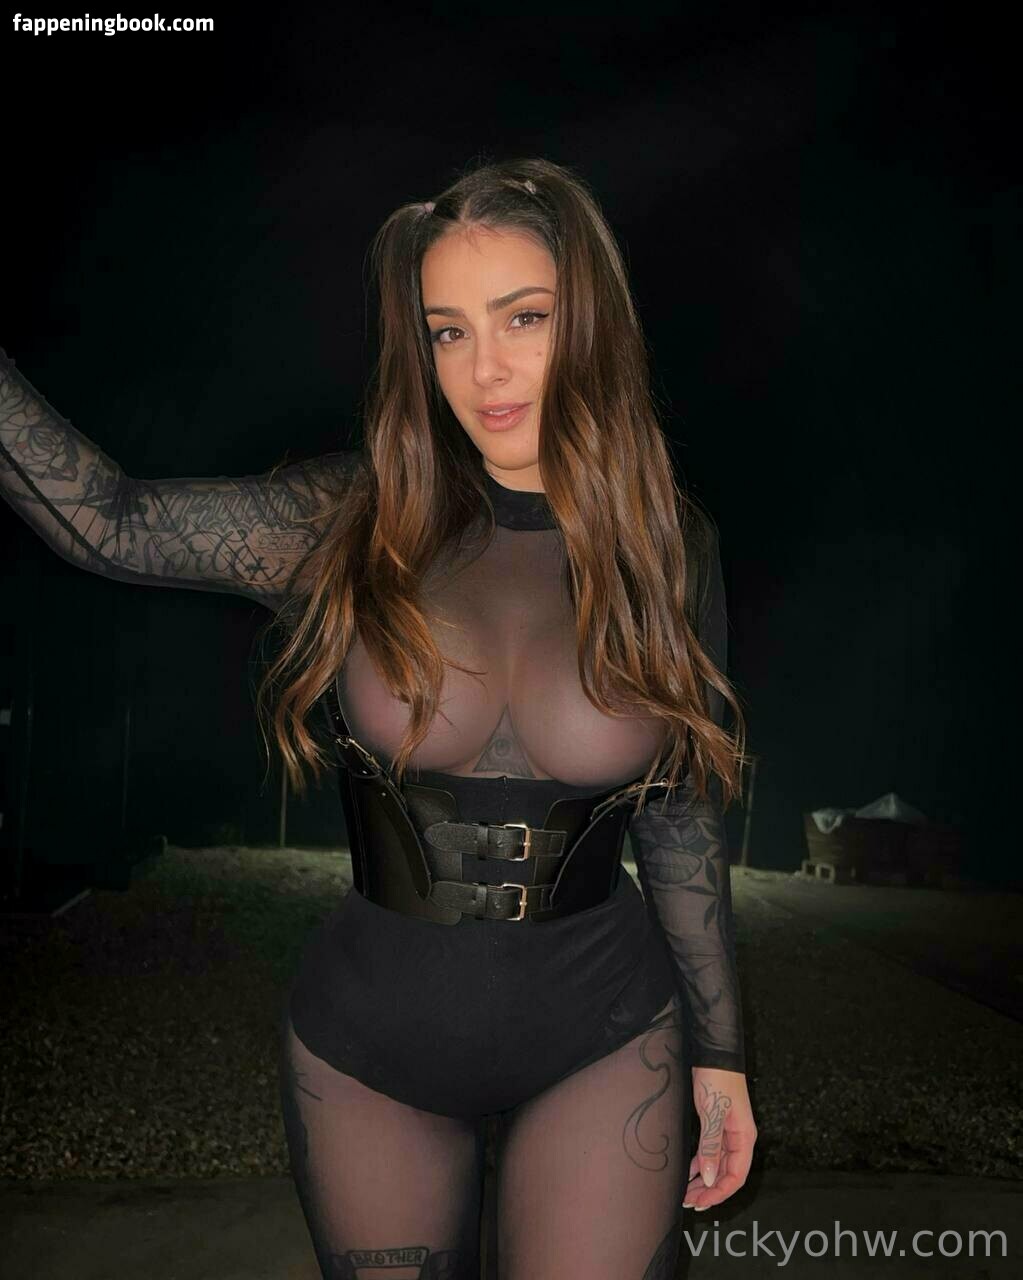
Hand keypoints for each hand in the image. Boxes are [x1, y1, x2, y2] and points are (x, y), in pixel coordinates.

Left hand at [683, 1067, 756, 1210]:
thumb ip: (712, 1147)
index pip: (735, 1176)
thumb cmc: (717, 1079)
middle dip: (709, 1190)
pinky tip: (688, 1172)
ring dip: (703, 1179)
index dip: (719, 1193)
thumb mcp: (713, 1114)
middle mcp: (738, 1138)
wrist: (713, 1053)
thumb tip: (709, 1178)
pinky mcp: (716, 1124)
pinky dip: (700, 1163)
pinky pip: (710, 1152)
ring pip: (717, 1164)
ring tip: (686, 1191)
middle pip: (726, 1174)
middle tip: (688, 1201)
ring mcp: (727, 1131)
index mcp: (744, 1138)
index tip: (700, 1202)